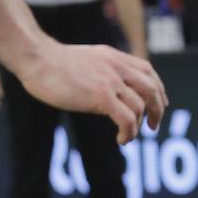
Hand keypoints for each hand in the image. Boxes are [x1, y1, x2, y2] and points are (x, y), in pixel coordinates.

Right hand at [19, 39, 167, 144]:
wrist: (38, 59)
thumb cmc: (54, 63)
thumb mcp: (88, 59)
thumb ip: (103, 69)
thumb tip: (108, 89)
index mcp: (116, 58)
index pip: (148, 71)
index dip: (158, 89)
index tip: (158, 104)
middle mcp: (118, 67)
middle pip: (152, 89)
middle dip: (157, 109)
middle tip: (153, 125)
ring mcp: (111, 81)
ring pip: (140, 106)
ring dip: (138, 126)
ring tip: (127, 137)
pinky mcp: (101, 96)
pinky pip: (126, 118)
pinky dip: (129, 131)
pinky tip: (120, 139)